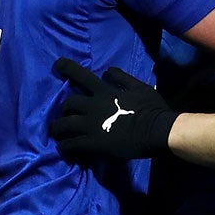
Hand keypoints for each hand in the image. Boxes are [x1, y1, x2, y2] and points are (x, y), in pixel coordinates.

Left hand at [49, 59, 176, 159]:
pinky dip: (65, 147)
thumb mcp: (140, 87)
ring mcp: (91, 126)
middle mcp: (93, 107)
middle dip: (64, 108)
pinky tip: (64, 149)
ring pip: (64, 125)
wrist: (157, 132)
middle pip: (68, 103)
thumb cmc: (152, 109)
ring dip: (58, 128)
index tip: (57, 66)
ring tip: (57, 133)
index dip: (66, 68)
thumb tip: (108, 70)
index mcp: (104, 92)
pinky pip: (72, 145)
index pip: (81, 75)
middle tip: (65, 114)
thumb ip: (123, 78)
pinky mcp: (93, 144)